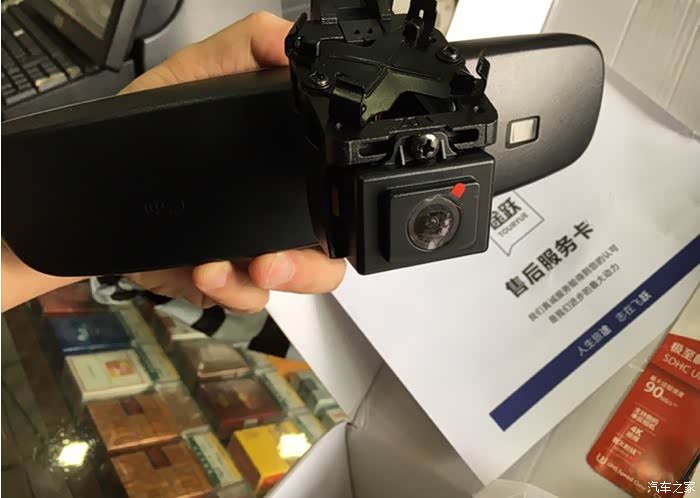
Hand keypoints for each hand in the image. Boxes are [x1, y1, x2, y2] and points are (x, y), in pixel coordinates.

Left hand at [120, 12, 345, 311]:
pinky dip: (224, 291)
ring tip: (221, 266)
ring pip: (283, 290)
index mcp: (281, 174)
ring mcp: (245, 255)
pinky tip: (202, 268)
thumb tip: (291, 44)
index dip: (341, 215)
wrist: (93, 178)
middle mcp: (272, 220)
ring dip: (255, 284)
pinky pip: (238, 301)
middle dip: (306, 270)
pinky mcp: (215, 280)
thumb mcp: (200, 73)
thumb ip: (247, 48)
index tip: (325, 216)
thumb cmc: (147, 126)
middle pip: (322, 262)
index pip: (333, 201)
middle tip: (273, 260)